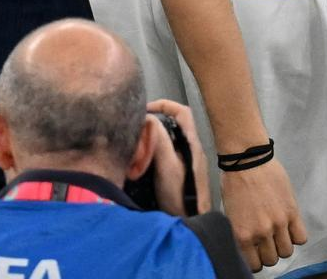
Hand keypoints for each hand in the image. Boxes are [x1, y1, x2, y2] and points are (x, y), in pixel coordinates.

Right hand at [145, 99, 211, 215]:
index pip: (182, 111)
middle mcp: (190, 148)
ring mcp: (185, 160)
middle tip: (135, 128)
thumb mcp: (168, 166)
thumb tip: (148, 119)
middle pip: (172, 123)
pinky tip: (140, 158)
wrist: (189, 222)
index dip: (164, 104)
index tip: (144, 110)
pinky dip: (151, 149)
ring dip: (150, 136)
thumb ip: (159, 140)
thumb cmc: (181, 195)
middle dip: (153, 121)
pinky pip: (164, 151)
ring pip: (166, 138)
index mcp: (191, 143)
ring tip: (134, 142)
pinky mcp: (178, 171)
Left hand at [220, 156, 306, 271]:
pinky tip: (288, 227)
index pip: (253, 264)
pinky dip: (295, 236)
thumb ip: (240, 232)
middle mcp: (260, 233)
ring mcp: (278, 224)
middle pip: (272, 260)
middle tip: (265, 243)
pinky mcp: (292, 213)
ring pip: (287, 252)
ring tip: (277, 234)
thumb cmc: (233, 182)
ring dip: (282, 246)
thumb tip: (247, 248)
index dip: (254, 261)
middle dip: (268, 253)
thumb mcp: (229, 211)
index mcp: (241, 233)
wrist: (246, 160)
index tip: (255, 255)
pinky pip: (301, 238)